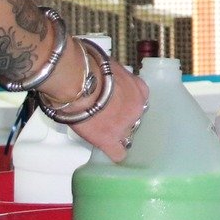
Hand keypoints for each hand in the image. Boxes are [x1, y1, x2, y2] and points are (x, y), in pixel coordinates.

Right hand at [43, 45, 149, 163]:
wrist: (79, 81)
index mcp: (139, 90)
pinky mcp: (109, 140)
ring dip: (117, 134)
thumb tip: (106, 76)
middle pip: (134, 119)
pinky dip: (115, 153)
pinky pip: (118, 153)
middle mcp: (136, 109)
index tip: (118, 105)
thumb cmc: (91, 67)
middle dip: (122, 119)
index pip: (139, 102)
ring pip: (127, 136)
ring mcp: (124, 126)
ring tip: (104, 132)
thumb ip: (114, 76)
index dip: (127, 105)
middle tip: (106, 116)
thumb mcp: (111, 66)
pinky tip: (111, 152)